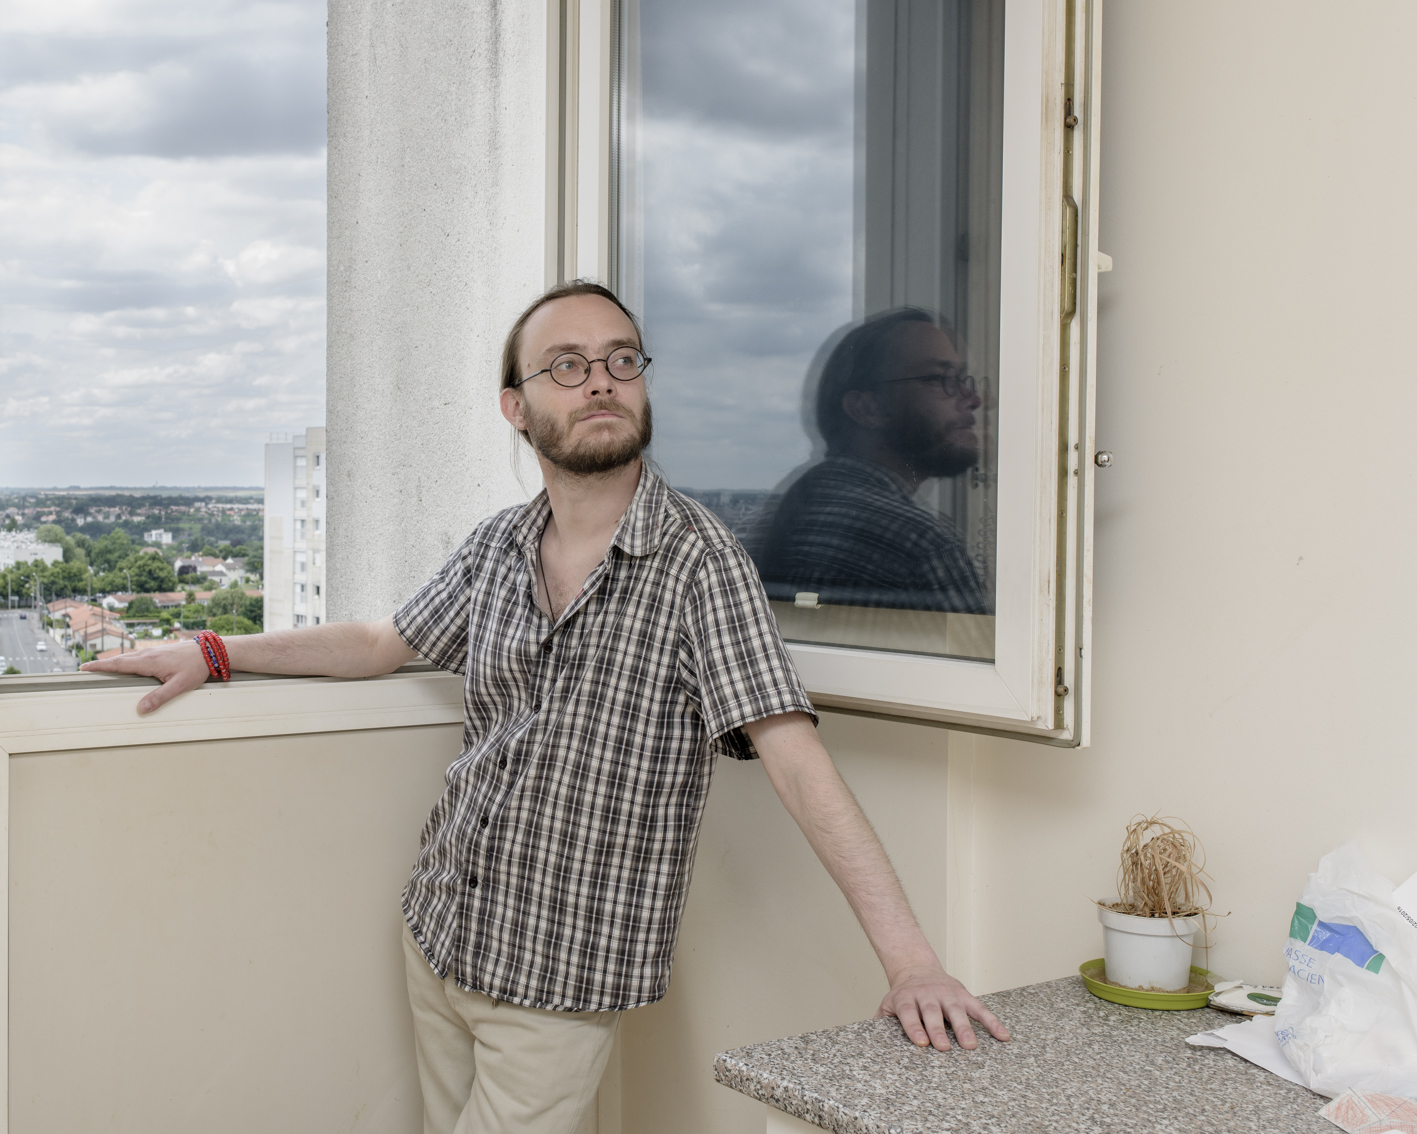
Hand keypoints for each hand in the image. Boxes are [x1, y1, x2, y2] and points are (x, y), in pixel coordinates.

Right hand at [81, 641, 209, 714]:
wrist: (211, 651)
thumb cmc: (196, 668)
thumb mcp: (179, 685)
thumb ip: (160, 697)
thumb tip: (141, 709)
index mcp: (149, 662)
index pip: (118, 664)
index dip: (100, 666)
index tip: (84, 668)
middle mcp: (148, 654)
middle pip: (120, 660)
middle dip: (102, 665)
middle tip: (86, 670)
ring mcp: (153, 652)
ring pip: (128, 658)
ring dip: (114, 662)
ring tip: (101, 669)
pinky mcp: (159, 652)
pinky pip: (137, 657)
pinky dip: (126, 661)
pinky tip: (126, 666)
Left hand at [877, 964, 1010, 1051]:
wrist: (916, 969)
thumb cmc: (904, 996)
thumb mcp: (888, 1004)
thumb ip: (881, 1021)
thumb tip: (869, 1041)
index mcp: (906, 998)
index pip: (909, 1013)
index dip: (914, 1027)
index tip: (921, 1042)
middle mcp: (927, 994)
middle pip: (932, 1012)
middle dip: (938, 1029)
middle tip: (944, 1048)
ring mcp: (947, 993)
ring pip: (957, 1010)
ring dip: (964, 1027)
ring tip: (970, 1045)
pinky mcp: (964, 994)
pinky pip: (980, 1008)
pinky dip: (992, 1021)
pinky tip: (1002, 1035)